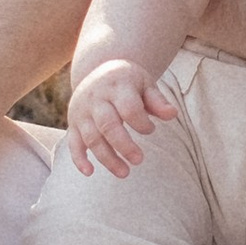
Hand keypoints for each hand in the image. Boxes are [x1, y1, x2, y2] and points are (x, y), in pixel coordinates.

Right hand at [66, 59, 179, 176]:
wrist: (97, 71)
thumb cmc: (127, 82)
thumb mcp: (144, 84)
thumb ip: (157, 100)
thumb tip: (173, 115)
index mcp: (116, 86)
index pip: (128, 108)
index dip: (141, 123)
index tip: (151, 130)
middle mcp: (96, 98)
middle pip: (108, 124)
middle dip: (124, 145)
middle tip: (139, 160)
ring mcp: (82, 112)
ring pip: (92, 138)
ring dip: (107, 158)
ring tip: (124, 173)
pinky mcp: (73, 124)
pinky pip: (73, 143)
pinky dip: (79, 159)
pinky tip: (90, 172)